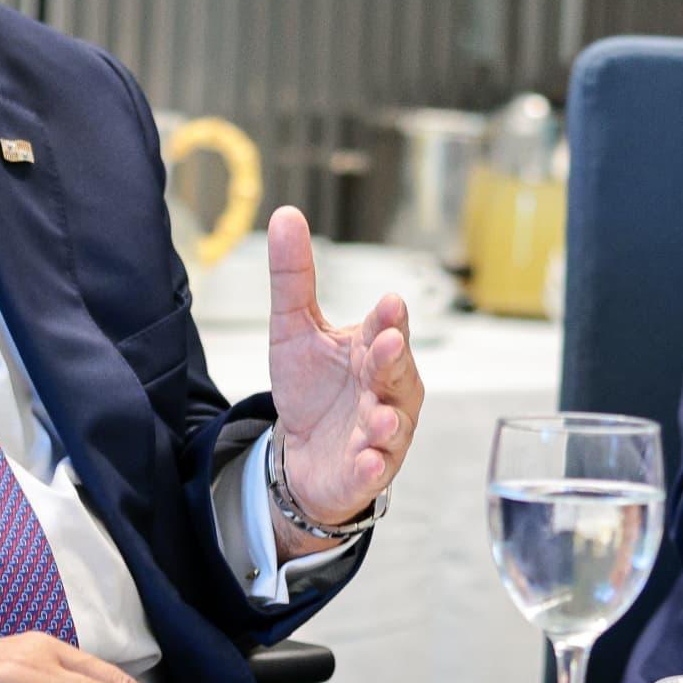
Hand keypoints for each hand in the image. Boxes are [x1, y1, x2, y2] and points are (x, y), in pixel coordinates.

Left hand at [264, 205, 421, 542]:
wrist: (302, 453)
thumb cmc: (312, 386)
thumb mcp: (293, 328)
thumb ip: (294, 276)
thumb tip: (286, 213)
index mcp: (375, 349)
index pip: (387, 328)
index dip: (387, 319)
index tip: (388, 304)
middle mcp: (388, 389)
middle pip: (396, 372)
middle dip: (392, 360)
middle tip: (385, 344)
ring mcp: (383, 433)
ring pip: (393, 423)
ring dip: (387, 420)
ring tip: (378, 417)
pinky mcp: (368, 470)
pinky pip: (376, 468)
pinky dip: (374, 465)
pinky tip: (369, 460)